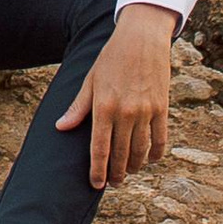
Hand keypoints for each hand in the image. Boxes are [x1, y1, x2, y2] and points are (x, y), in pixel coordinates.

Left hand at [55, 3, 177, 186]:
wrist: (141, 39)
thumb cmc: (111, 58)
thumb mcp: (90, 80)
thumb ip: (78, 107)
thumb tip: (60, 127)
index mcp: (104, 106)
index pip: (99, 148)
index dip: (97, 170)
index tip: (95, 184)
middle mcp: (125, 113)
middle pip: (120, 154)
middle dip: (116, 173)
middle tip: (113, 183)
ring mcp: (146, 112)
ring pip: (140, 151)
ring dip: (134, 166)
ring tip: (128, 172)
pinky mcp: (162, 108)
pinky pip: (160, 139)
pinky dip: (155, 154)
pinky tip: (149, 160)